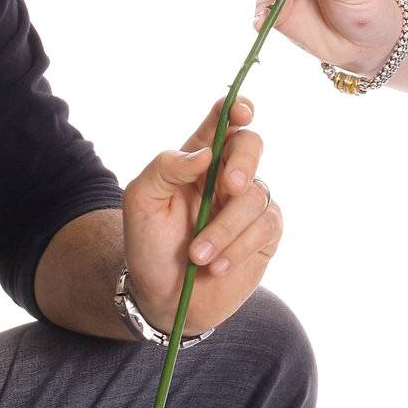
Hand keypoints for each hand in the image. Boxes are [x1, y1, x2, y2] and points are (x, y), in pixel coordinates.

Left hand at [122, 94, 281, 335]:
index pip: (222, 120)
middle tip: (228, 186)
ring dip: (225, 228)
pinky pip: (266, 226)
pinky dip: (239, 247)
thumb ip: (165, 167)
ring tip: (198, 256)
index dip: (236, 108)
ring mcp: (248, 203)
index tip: (241, 113)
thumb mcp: (141, 202)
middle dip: (244, 162)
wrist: (164, 299)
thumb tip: (205, 155)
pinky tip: (218, 265)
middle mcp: (227, 175)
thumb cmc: (149, 245)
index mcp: (198, 158)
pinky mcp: (264, 233)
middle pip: (251, 144)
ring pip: (255, 195)